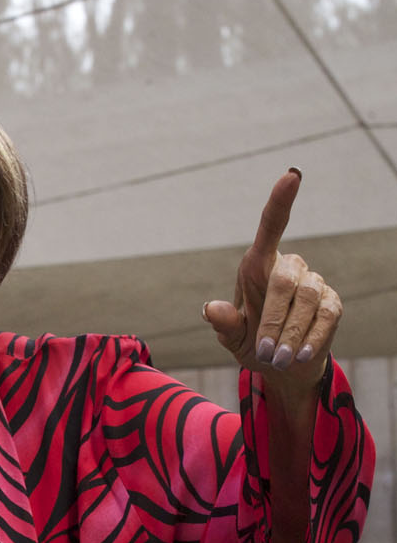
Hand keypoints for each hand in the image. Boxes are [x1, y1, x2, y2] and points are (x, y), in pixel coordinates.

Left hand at [202, 170, 341, 392]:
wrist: (282, 366)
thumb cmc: (251, 342)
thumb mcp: (232, 336)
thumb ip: (224, 323)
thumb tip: (211, 309)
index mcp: (258, 265)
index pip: (271, 226)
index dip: (281, 201)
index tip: (291, 176)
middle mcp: (288, 268)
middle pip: (285, 279)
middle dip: (273, 318)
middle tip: (263, 351)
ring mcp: (313, 284)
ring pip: (307, 298)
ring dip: (290, 332)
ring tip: (277, 358)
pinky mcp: (332, 304)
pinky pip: (325, 316)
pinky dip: (311, 338)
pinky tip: (300, 355)